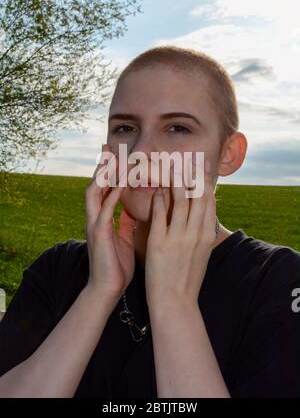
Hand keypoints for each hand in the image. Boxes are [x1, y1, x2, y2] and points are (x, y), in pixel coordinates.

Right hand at [85, 144, 135, 303]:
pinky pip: (104, 209)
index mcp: (101, 218)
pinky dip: (112, 194)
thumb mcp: (123, 238)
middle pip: (95, 183)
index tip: (116, 154)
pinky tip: (122, 182)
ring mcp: (94, 224)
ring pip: (94, 191)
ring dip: (105, 174)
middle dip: (102, 165)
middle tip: (109, 147)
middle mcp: (94, 217)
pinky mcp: (99, 233)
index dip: (108, 171)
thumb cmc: (117, 265)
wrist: (108, 289)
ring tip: (115, 158)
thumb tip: (133, 210)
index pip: (103, 188)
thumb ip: (125, 222)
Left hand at [145, 155, 215, 307]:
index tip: (199, 165)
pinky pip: (161, 214)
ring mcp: (179, 237)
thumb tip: (201, 213)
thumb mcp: (200, 252)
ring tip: (169, 165)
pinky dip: (159, 199)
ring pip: (180, 200)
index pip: (208, 200)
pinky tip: (157, 188)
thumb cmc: (187, 277)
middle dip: (191, 173)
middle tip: (185, 156)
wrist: (175, 302)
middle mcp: (196, 233)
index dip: (204, 180)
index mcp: (206, 235)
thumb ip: (201, 231)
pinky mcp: (161, 243)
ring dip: (174, 180)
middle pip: (196, 195)